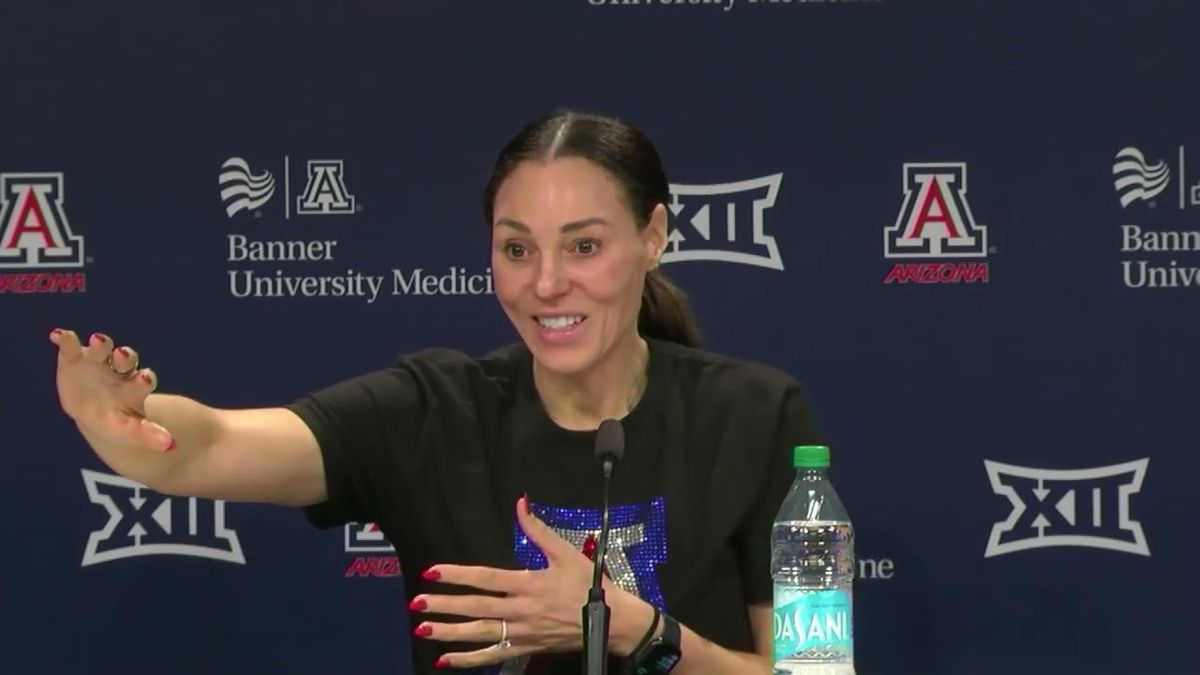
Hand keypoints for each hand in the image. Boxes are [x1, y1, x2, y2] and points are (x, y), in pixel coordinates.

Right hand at [49, 328, 173, 452]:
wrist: (94, 413)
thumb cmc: (116, 420)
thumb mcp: (129, 431)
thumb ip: (148, 435)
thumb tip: (171, 446)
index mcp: (135, 387)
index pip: (143, 381)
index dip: (144, 379)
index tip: (145, 378)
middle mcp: (120, 370)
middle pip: (125, 361)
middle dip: (125, 357)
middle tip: (123, 354)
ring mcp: (98, 362)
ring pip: (102, 350)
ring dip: (101, 345)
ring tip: (98, 340)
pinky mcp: (75, 358)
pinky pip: (71, 346)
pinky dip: (65, 340)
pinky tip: (57, 335)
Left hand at [411, 494, 612, 668]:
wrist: (612, 621)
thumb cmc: (589, 584)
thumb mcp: (566, 552)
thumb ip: (538, 529)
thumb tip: (520, 502)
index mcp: (529, 583)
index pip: (486, 578)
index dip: (458, 575)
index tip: (432, 572)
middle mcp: (521, 610)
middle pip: (476, 607)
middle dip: (444, 605)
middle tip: (416, 602)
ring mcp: (522, 632)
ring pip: (480, 634)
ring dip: (450, 632)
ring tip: (423, 629)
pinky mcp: (526, 649)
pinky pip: (493, 655)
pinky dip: (469, 660)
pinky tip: (445, 659)